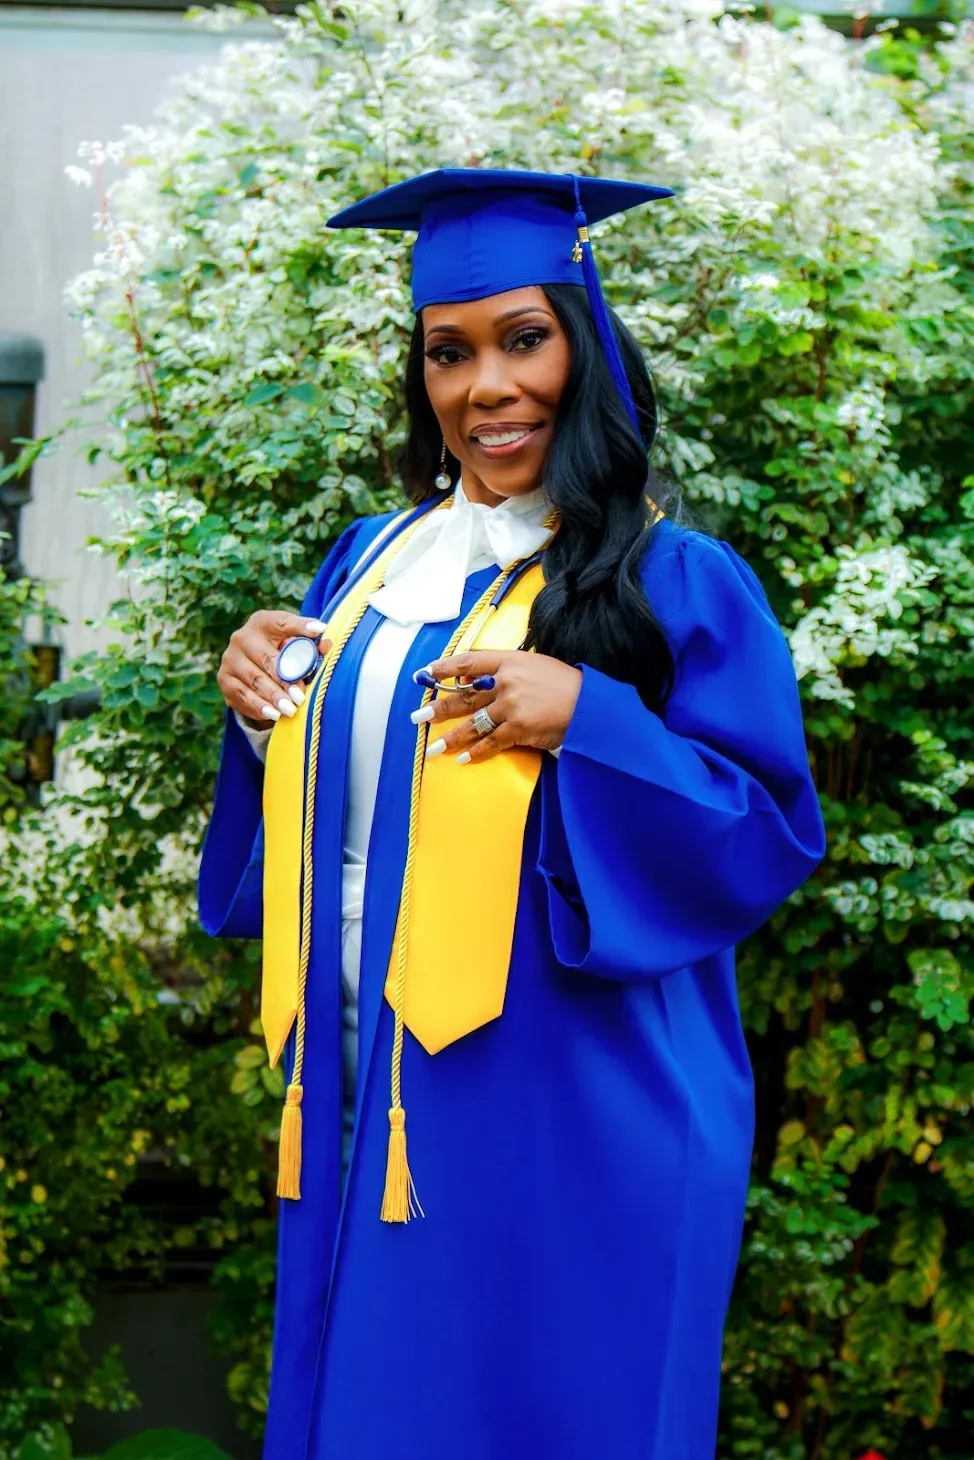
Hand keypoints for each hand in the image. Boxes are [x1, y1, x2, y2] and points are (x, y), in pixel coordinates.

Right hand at [217, 611, 332, 726]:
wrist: (255, 668)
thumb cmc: (282, 653)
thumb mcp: (296, 646)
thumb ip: (312, 645)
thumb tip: (327, 646)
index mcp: (262, 622)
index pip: (282, 623)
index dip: (300, 626)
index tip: (319, 631)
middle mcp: (241, 637)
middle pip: (266, 659)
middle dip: (285, 680)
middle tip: (300, 697)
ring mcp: (230, 659)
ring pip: (254, 680)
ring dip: (273, 697)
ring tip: (290, 710)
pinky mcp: (224, 679)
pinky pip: (242, 696)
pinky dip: (259, 707)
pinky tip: (273, 715)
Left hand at [415, 650, 581, 763]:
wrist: (590, 705)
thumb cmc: (564, 685)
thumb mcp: (535, 665)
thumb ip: (505, 670)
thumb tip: (472, 680)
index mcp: (509, 661)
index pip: (468, 662)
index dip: (445, 668)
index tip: (426, 674)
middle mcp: (507, 681)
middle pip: (464, 695)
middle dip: (439, 708)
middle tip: (419, 717)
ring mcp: (512, 705)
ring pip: (473, 723)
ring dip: (450, 737)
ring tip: (433, 748)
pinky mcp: (519, 728)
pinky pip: (490, 742)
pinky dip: (475, 752)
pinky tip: (462, 759)